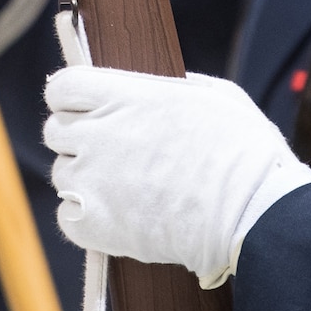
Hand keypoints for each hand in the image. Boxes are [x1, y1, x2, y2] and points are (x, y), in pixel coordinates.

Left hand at [43, 66, 310, 286]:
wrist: (255, 215)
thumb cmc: (245, 153)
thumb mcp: (215, 96)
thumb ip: (174, 87)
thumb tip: (159, 89)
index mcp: (124, 95)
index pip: (61, 87)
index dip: (70, 99)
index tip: (83, 109)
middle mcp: (99, 132)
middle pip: (55, 131)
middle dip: (79, 140)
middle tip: (112, 155)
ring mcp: (92, 179)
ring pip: (63, 175)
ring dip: (85, 181)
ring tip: (125, 191)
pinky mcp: (93, 223)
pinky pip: (67, 216)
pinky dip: (86, 220)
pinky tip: (119, 219)